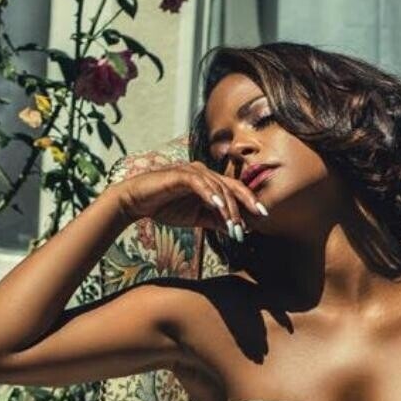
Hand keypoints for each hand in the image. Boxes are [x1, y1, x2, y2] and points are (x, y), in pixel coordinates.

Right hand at [116, 160, 268, 239]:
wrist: (137, 202)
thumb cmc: (165, 206)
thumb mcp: (195, 218)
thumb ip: (214, 221)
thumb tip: (234, 229)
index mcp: (210, 182)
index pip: (235, 190)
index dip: (250, 202)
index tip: (263, 218)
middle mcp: (204, 173)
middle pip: (232, 186)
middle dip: (245, 204)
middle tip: (254, 222)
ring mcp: (192, 171)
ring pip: (218, 187)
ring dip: (228, 208)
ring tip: (234, 225)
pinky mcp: (180, 174)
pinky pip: (200, 184)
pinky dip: (210, 195)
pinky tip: (218, 208)